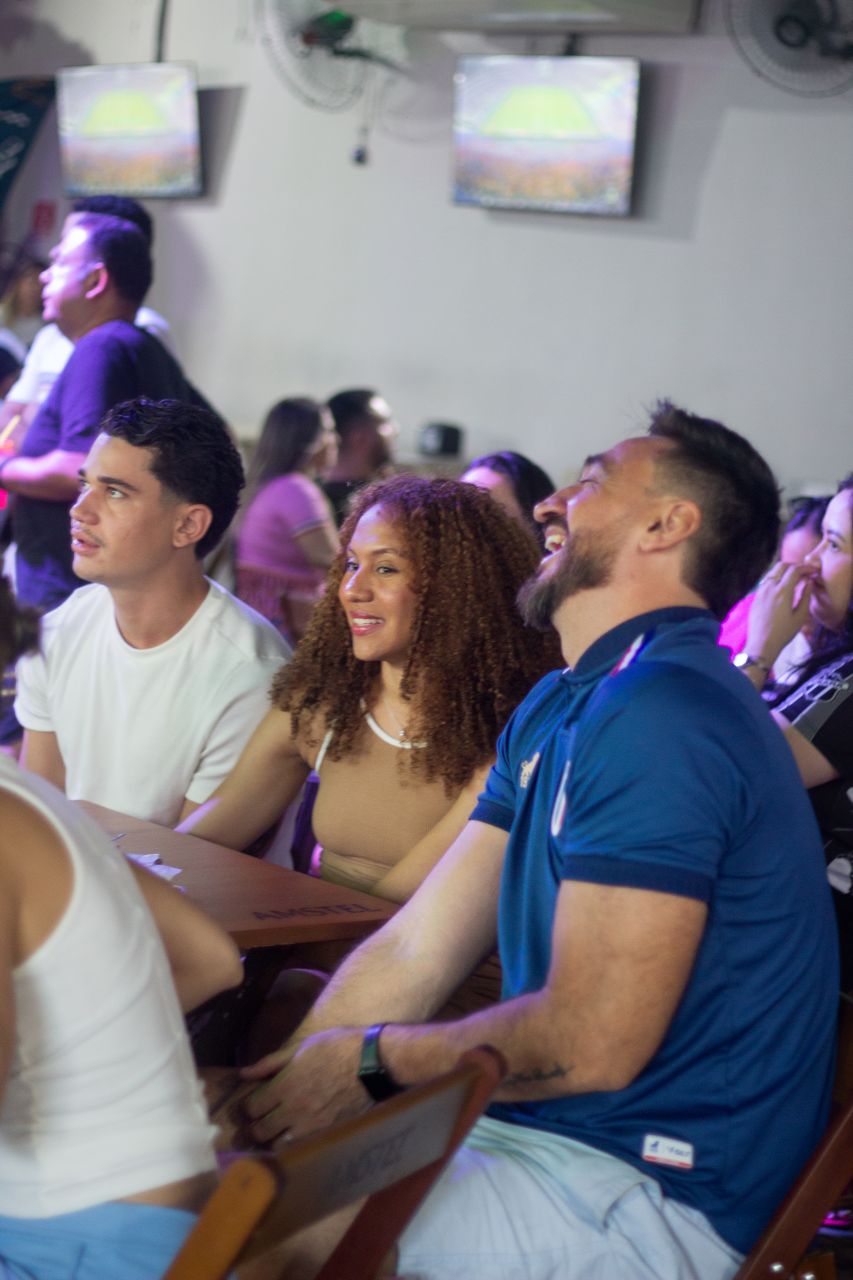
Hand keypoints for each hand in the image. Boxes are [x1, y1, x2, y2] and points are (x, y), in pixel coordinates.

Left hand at [240, 1027, 369, 1144]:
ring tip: (276, 1129)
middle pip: (261, 1130)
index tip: (252, 1103)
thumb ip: (271, 1063)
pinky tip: (294, 1135)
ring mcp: (311, 1124)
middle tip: (260, 1119)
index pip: (252, 1107)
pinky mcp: (326, 1132)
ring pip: (278, 1143)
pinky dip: (293, 1143)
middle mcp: (294, 1109)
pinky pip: (300, 1146)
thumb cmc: (336, 1047)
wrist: (371, 1062)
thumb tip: (244, 1073)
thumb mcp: (302, 1046)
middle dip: (256, 1126)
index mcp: (285, 1085)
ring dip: (273, 1138)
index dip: (248, 1107)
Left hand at [745, 561, 815, 668]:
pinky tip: (781, 587)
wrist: (761, 644)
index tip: (813, 571)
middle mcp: (769, 588)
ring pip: (772, 572)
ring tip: (794, 579)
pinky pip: (766, 581)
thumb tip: (808, 582)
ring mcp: (760, 592)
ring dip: (784, 571)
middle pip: (781, 566)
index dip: (805, 567)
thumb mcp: (800, 616)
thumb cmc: (783, 633)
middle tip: (804, 573)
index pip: (794, 570)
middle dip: (794, 566)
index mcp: (782, 591)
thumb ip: (805, 596)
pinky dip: (775, 579)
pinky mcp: (755, 597)